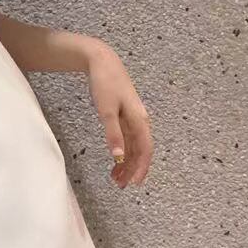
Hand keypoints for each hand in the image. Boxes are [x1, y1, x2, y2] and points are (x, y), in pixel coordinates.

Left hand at [86, 42, 153, 187]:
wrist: (102, 62)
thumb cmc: (105, 83)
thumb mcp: (106, 110)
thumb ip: (113, 134)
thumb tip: (118, 157)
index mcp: (140, 120)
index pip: (145, 150)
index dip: (141, 168)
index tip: (134, 183)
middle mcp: (140, 121)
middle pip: (140, 151)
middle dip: (132, 170)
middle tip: (121, 186)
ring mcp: (133, 118)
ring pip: (134, 146)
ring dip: (127, 163)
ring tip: (116, 178)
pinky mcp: (125, 116)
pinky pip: (128, 139)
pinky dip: (122, 151)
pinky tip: (115, 159)